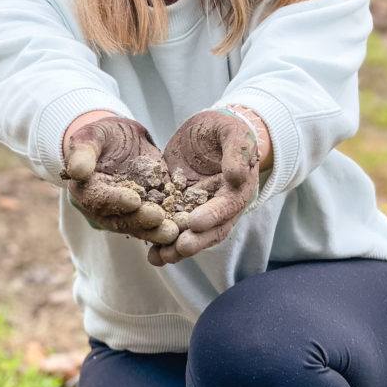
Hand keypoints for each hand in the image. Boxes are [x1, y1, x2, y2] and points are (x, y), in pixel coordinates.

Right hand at [61, 116, 178, 243]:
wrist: (124, 141)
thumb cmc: (104, 135)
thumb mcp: (93, 135)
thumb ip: (84, 151)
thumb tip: (77, 171)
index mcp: (86, 191)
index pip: (98, 200)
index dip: (115, 201)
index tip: (134, 200)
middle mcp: (104, 209)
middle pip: (119, 220)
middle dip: (139, 221)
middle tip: (158, 219)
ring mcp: (125, 215)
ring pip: (138, 226)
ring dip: (155, 231)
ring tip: (174, 231)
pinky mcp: (146, 213)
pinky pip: (156, 223)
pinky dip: (169, 225)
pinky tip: (185, 227)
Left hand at [149, 108, 259, 265]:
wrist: (208, 131)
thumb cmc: (224, 128)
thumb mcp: (231, 131)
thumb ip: (237, 151)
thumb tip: (237, 176)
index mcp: (237, 189)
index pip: (227, 206)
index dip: (213, 215)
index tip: (195, 222)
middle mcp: (221, 206)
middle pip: (212, 230)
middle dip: (195, 241)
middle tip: (178, 248)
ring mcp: (200, 210)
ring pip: (192, 235)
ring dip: (177, 248)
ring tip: (159, 258)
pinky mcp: (180, 208)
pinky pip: (173, 227)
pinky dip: (162, 241)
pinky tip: (149, 253)